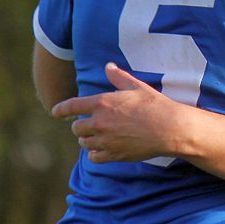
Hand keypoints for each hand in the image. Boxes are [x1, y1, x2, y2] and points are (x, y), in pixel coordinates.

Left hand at [50, 63, 193, 162]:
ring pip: (84, 142)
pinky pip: (94, 157)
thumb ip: (118, 77)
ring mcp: (105, 140)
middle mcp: (100, 122)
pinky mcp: (114, 154)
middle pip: (77, 127)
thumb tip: (108, 66)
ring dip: (87, 139)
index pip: (72, 106)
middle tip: (86, 125)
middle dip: (79, 126)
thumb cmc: (155, 105)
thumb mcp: (137, 86)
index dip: (60, 109)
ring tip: (95, 137)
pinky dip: (94, 153)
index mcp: (102, 103)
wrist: (169, 128)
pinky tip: (100, 149)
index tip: (55, 112)